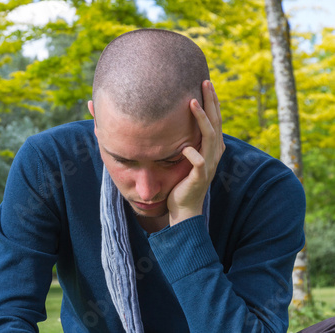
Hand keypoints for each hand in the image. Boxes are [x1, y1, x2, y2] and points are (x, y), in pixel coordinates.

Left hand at [167, 80, 225, 225]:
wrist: (184, 209)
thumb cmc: (183, 182)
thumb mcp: (188, 159)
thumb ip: (191, 143)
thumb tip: (180, 125)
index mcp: (213, 149)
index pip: (216, 120)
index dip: (213, 102)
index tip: (206, 84)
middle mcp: (214, 154)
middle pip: (216, 123)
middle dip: (212, 102)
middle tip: (206, 82)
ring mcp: (209, 165)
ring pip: (210, 137)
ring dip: (202, 120)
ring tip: (192, 102)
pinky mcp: (200, 177)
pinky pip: (198, 162)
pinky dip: (192, 153)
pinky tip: (184, 147)